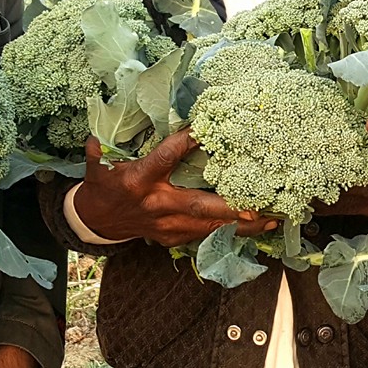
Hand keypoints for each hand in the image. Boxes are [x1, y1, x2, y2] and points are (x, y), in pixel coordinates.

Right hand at [73, 130, 272, 246]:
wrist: (96, 223)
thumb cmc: (102, 188)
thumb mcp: (98, 167)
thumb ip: (99, 152)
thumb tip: (95, 137)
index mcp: (139, 181)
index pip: (165, 159)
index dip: (184, 143)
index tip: (204, 130)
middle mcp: (157, 205)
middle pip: (198, 206)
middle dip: (230, 207)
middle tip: (260, 205)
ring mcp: (167, 226)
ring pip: (209, 226)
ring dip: (242, 224)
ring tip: (272, 219)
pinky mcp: (173, 237)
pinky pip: (207, 235)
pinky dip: (232, 232)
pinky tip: (257, 228)